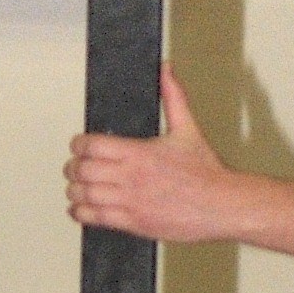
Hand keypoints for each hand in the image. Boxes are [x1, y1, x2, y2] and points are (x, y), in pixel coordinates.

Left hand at [65, 66, 233, 241]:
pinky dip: (81, 214)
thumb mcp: (188, 128)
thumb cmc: (205, 173)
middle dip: (73, 168)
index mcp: (139, 152)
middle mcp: (131, 177)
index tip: (78, 146)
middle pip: (83, 170)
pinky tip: (79, 210)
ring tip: (75, 188)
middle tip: (73, 167)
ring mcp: (130, 201)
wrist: (220, 206)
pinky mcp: (133, 222)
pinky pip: (95, 219)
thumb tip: (166, 70)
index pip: (92, 145)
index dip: (79, 145)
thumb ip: (173, 97)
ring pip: (85, 195)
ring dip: (74, 191)